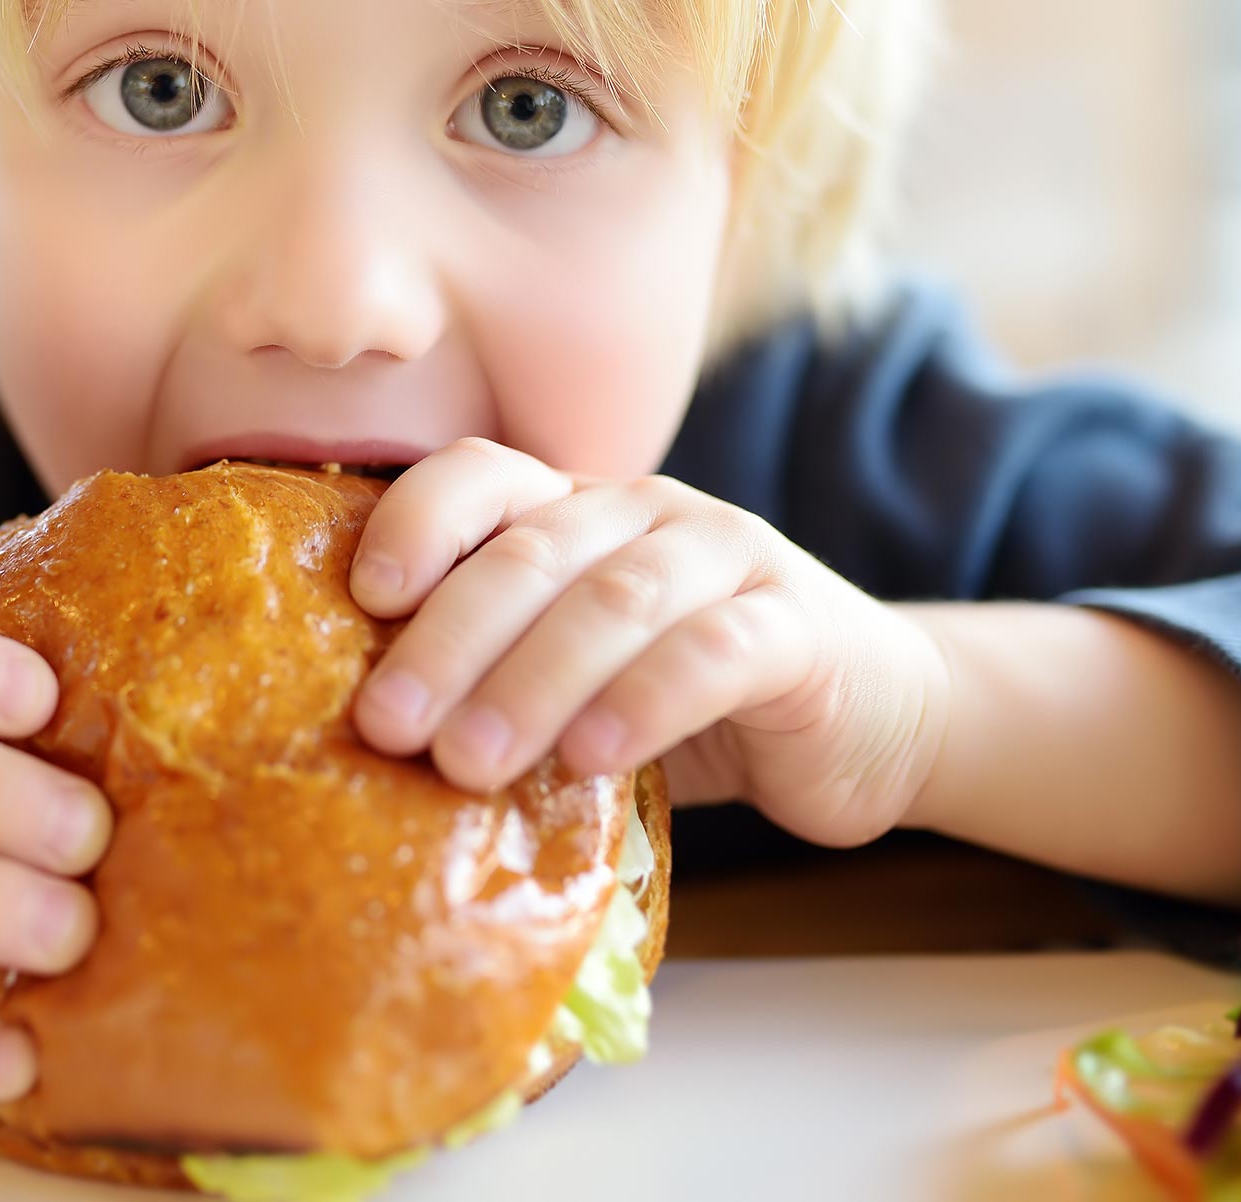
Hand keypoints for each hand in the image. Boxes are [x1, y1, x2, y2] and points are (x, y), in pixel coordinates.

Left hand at [348, 439, 949, 848]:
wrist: (876, 723)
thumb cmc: (695, 706)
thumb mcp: (584, 681)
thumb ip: (503, 677)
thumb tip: (367, 735)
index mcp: (580, 511)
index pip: (485, 477)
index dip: (419, 522)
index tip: (364, 600)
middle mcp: (648, 513)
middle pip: (533, 552)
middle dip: (449, 640)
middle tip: (388, 725)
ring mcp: (730, 558)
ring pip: (615, 599)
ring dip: (530, 681)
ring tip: (467, 762)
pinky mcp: (798, 629)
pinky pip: (713, 654)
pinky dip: (644, 702)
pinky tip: (591, 759)